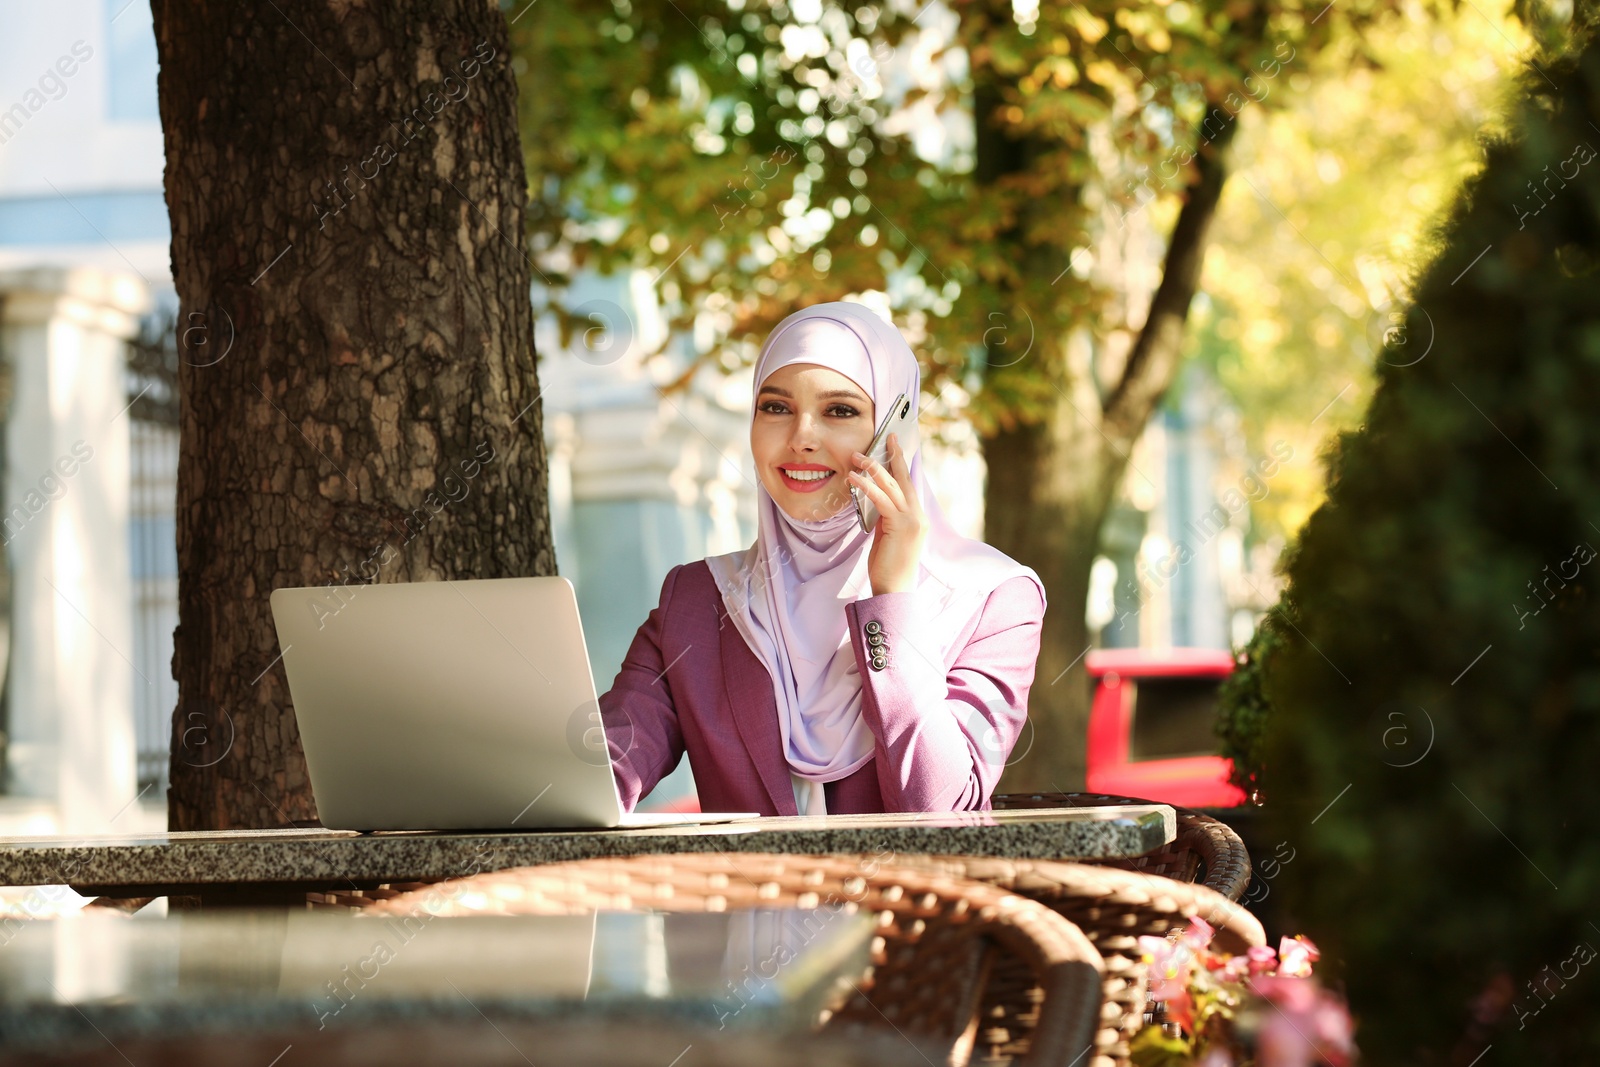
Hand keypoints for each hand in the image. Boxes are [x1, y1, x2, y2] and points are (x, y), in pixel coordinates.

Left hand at [848, 432, 926, 595]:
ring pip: (892, 485)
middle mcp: (919, 516)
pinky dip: (866, 486)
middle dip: (895, 455)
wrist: (894, 590)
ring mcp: (913, 520)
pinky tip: (853, 477)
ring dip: (873, 468)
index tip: (894, 446)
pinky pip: (881, 499)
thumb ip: (885, 517)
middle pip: (905, 478)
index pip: (909, 485)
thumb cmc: (888, 567)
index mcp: (918, 518)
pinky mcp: (901, 526)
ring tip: (857, 456)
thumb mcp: (887, 536)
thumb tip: (874, 500)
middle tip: (887, 436)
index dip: (902, 464)